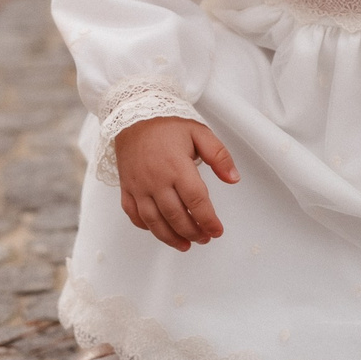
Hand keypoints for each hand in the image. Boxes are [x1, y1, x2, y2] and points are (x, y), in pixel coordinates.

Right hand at [114, 118, 239, 251]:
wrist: (133, 115)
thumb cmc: (168, 124)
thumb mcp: (200, 133)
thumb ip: (220, 156)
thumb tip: (234, 179)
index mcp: (177, 166)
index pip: (196, 200)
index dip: (208, 220)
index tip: (217, 231)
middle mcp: (156, 180)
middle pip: (176, 215)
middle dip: (193, 232)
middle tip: (204, 238)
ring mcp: (138, 186)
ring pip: (154, 221)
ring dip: (170, 237)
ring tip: (185, 244)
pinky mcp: (126, 188)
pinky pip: (134, 214)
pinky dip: (146, 227)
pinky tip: (160, 230)